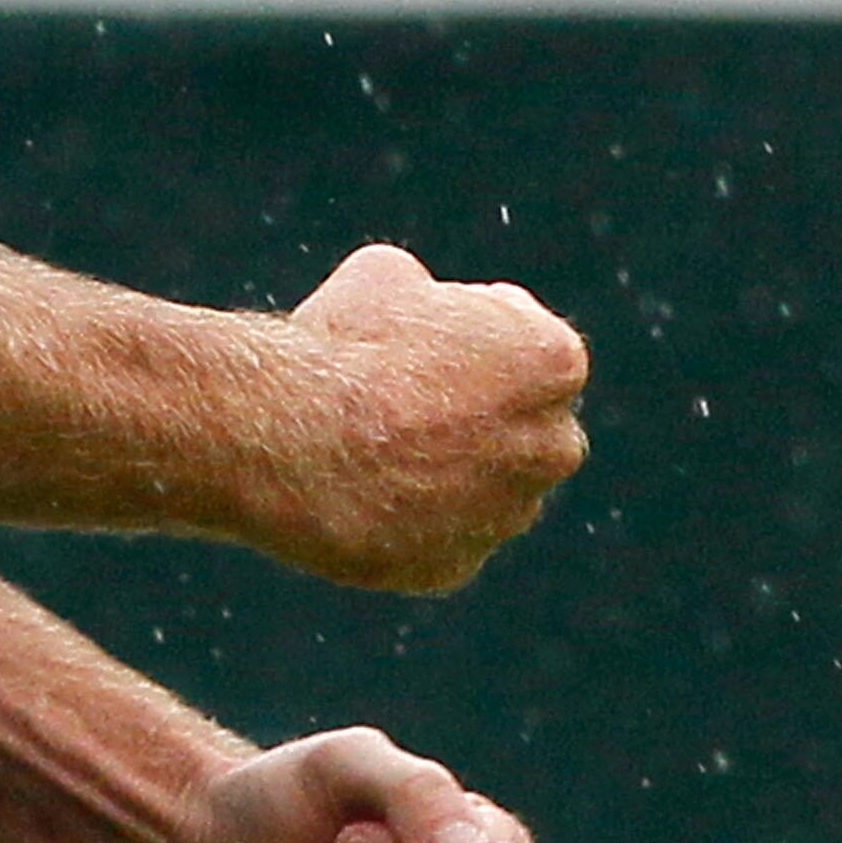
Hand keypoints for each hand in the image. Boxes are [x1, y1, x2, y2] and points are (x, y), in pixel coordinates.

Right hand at [260, 244, 588, 590]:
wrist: (290, 438)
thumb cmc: (343, 345)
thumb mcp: (387, 277)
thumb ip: (430, 303)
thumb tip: (420, 323)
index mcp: (552, 362)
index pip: (533, 341)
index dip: (475, 331)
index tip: (427, 333)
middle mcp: (549, 447)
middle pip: (530, 425)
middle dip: (486, 411)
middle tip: (414, 392)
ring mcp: (504, 515)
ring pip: (488, 488)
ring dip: (451, 469)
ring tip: (371, 445)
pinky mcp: (453, 566)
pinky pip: (440, 537)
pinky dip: (410, 518)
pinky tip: (357, 491)